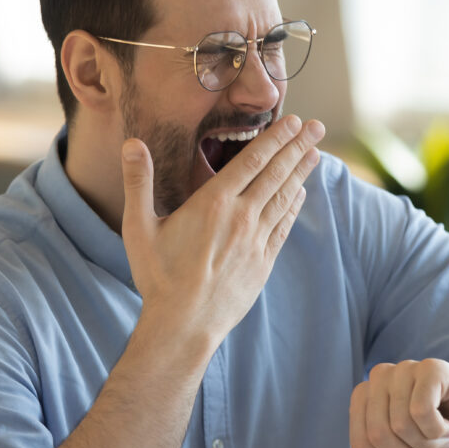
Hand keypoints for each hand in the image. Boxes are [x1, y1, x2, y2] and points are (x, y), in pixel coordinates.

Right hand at [121, 114, 323, 344]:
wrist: (184, 326)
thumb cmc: (158, 277)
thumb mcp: (138, 228)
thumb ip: (138, 182)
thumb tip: (132, 143)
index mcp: (213, 204)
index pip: (251, 162)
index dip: (274, 139)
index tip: (291, 121)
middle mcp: (241, 219)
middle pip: (275, 174)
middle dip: (297, 147)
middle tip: (316, 126)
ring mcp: (255, 242)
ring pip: (284, 198)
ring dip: (301, 173)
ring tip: (315, 152)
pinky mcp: (262, 263)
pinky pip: (283, 227)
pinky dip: (293, 206)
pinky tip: (300, 193)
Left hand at [334, 358, 448, 447]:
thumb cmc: (440, 438)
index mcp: (364, 397)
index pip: (361, 445)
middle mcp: (378, 377)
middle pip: (378, 435)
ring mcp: (403, 369)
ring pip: (399, 425)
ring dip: (427, 446)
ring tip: (441, 440)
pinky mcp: (430, 368)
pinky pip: (420, 411)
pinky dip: (437, 430)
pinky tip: (448, 426)